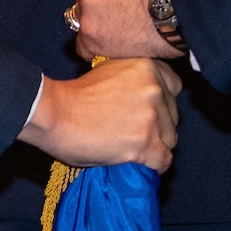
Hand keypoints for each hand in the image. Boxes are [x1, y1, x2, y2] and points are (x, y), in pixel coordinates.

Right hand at [18, 57, 182, 170]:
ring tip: (137, 148)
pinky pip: (164, 160)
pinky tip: (144, 164)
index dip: (162, 101)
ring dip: (156, 145)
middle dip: (159, 125)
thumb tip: (147, 100)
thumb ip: (134, 82)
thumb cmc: (75, 95)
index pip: (173, 87)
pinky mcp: (146, 142)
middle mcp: (154, 87)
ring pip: (171, 138)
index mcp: (147, 66)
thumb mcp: (110, 72)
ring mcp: (152, 115)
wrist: (56, 114)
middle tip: (138, 132)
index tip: (151, 110)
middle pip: (173, 115)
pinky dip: (155, 165)